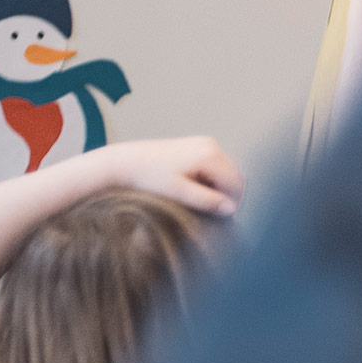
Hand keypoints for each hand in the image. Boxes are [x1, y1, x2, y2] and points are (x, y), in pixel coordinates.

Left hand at [101, 134, 244, 217]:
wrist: (125, 162)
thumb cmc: (149, 177)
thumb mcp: (179, 193)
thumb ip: (207, 200)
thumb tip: (231, 209)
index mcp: (209, 155)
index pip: (236, 183)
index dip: (234, 202)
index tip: (224, 219)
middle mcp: (211, 145)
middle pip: (233, 176)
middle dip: (227, 195)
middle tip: (213, 213)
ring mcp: (205, 143)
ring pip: (225, 171)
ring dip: (219, 188)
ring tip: (201, 201)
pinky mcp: (197, 145)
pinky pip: (215, 166)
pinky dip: (211, 179)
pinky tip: (195, 189)